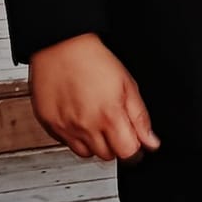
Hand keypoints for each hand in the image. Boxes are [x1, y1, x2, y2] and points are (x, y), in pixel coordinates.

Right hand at [29, 34, 158, 161]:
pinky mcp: (50, 125)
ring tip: (94, 121)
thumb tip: (151, 142)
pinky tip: (77, 117)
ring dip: (94, 143)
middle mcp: (87, 126)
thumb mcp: (128, 85)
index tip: (133, 142)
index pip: (128, 154)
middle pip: (107, 156)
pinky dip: (74, 136)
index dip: (135, 150)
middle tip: (112, 125)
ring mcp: (66, 128)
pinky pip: (66, 143)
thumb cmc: (93, 60)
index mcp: (110, 117)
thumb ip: (140, 118)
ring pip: (86, 154)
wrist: (61, 46)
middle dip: (114, 145)